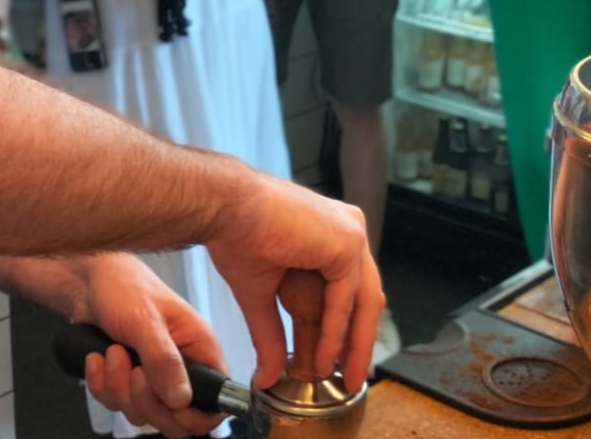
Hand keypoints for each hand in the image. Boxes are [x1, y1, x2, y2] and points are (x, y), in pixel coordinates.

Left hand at [76, 253, 227, 438]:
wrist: (88, 280)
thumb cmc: (123, 285)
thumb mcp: (144, 319)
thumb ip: (163, 359)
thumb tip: (181, 398)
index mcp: (199, 348)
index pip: (216, 402)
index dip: (194, 414)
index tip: (169, 403)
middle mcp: (181, 366)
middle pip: (176, 419)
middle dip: (146, 400)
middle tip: (134, 371)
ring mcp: (153, 376)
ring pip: (142, 412)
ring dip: (119, 388)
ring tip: (114, 351)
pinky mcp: (128, 380)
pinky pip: (116, 403)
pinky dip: (101, 385)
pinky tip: (98, 358)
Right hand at [205, 171, 382, 394]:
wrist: (227, 209)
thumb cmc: (236, 234)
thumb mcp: (260, 294)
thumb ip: (271, 335)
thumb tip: (266, 377)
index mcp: (329, 235)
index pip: (349, 292)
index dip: (345, 333)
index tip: (336, 367)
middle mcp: (346, 230)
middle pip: (363, 298)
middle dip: (356, 344)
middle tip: (350, 381)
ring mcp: (350, 233)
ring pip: (363, 300)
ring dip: (352, 344)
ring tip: (343, 379)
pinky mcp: (348, 240)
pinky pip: (347, 297)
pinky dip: (336, 330)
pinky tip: (323, 357)